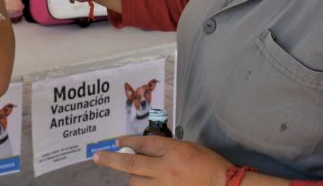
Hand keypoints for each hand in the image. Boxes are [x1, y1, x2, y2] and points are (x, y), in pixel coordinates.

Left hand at [94, 135, 232, 185]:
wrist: (223, 184)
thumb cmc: (207, 162)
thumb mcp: (187, 147)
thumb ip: (165, 147)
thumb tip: (143, 147)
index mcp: (173, 152)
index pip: (144, 144)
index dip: (128, 141)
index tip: (116, 141)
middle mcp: (166, 170)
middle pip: (132, 164)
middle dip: (113, 160)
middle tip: (98, 157)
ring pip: (136, 182)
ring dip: (132, 175)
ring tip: (137, 172)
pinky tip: (142, 181)